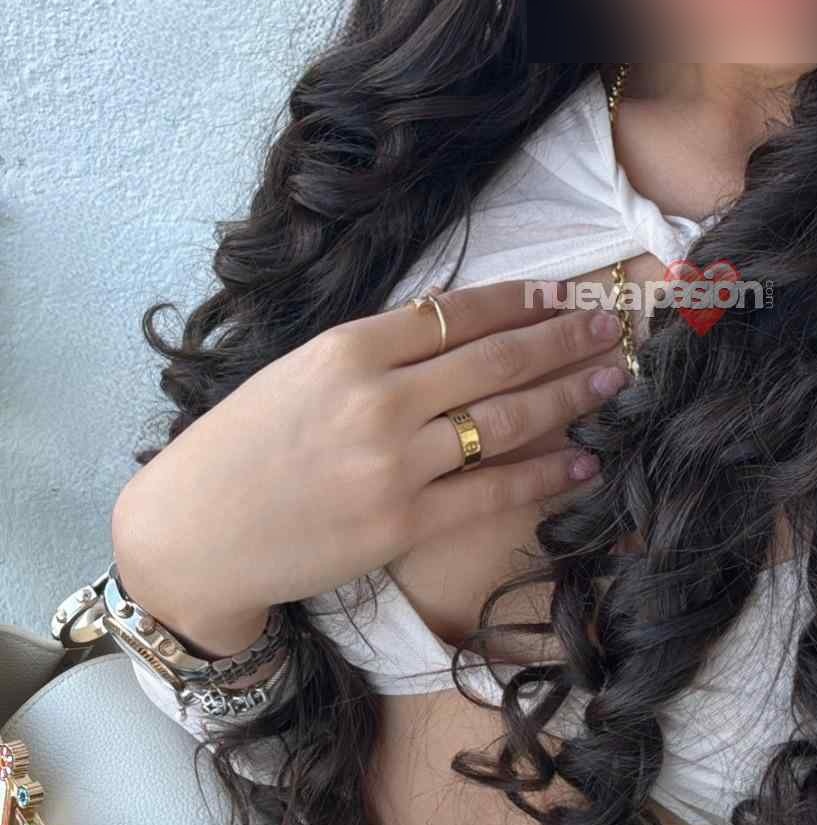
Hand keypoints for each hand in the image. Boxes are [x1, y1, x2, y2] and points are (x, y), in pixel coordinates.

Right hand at [111, 279, 626, 656]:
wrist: (194, 532)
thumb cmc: (243, 448)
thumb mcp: (300, 372)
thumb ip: (374, 351)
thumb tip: (455, 324)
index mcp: (349, 348)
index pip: (459, 311)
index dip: (523, 300)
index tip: (567, 292)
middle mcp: (378, 398)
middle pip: (496, 358)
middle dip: (565, 339)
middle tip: (614, 326)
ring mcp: (393, 462)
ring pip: (506, 419)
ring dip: (569, 394)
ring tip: (614, 379)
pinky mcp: (403, 522)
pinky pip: (494, 492)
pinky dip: (546, 474)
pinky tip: (583, 460)